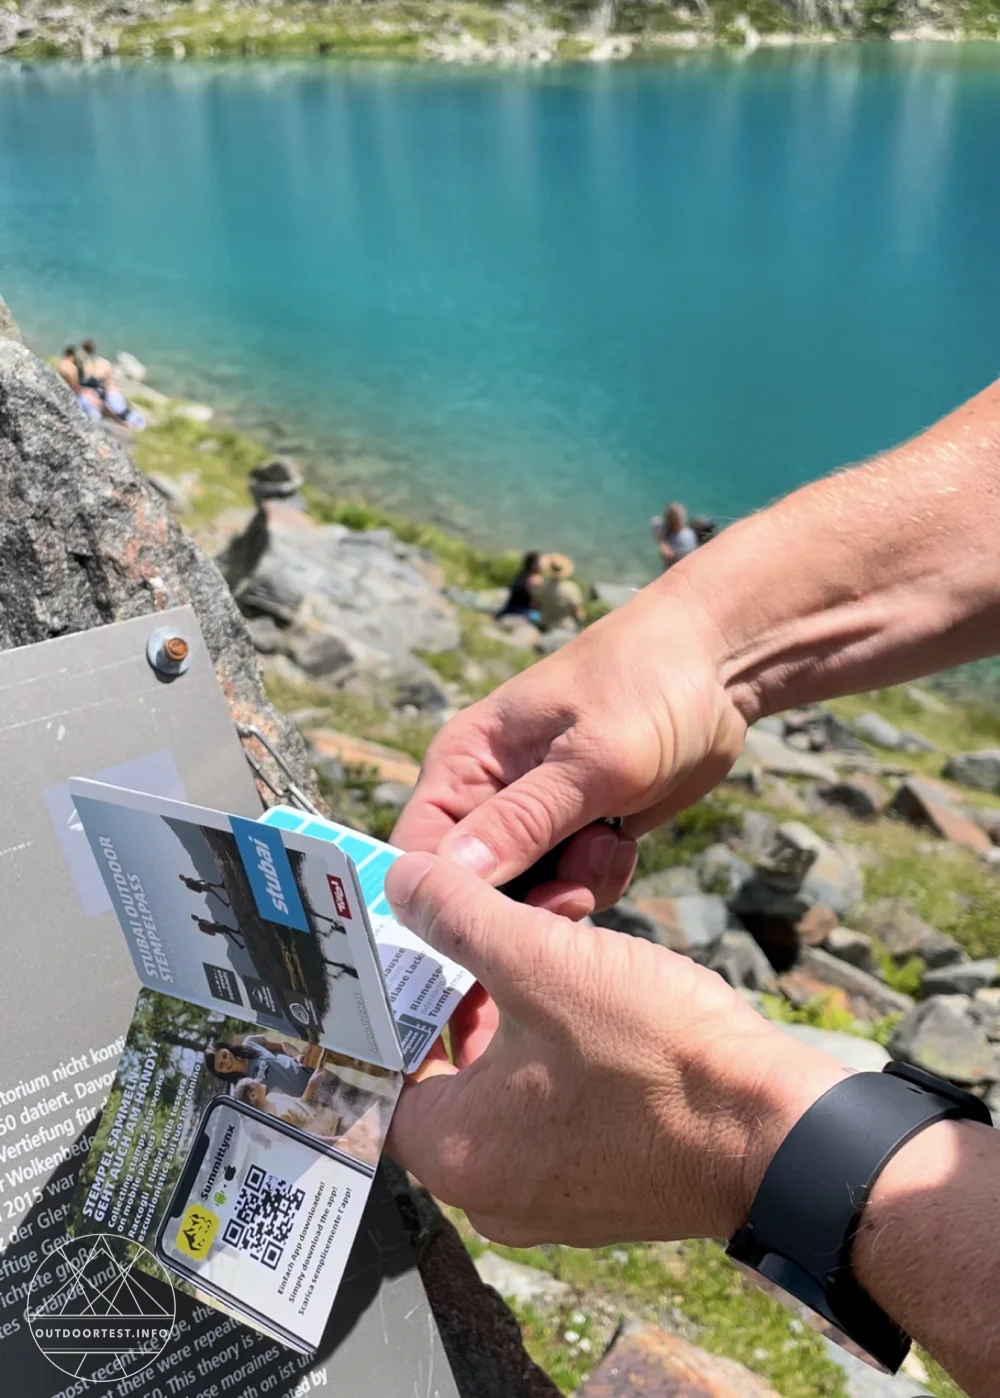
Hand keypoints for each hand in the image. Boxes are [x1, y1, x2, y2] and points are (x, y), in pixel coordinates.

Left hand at [386, 851, 843, 1245]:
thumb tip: (404, 883)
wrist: (781, 1133)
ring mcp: (549, 1201)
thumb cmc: (657, 1054)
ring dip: (507, 1026)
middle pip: (438, 1082)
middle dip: (455, 1003)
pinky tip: (586, 1006)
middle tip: (472, 938)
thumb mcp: (544, 960)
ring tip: (538, 957)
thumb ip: (460, 916)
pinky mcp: (601, 1191)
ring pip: (498, 1097)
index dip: (391, 1001)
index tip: (406, 948)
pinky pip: (547, 1119)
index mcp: (455, 1153)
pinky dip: (550, 1063)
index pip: (380, 1072)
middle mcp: (489, 1195)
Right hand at [393, 575, 747, 918]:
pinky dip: (597, 879)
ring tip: (609, 842)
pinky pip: (569, 887)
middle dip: (525, 900)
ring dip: (571, 888)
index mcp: (463, 763)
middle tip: (576, 887)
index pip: (419, 854)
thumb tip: (445, 880)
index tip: (506, 921)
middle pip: (472, 888)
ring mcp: (532, 816)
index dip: (450, 900)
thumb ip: (521, 823)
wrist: (717, 665)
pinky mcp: (576, 832)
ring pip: (526, 895)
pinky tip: (623, 842)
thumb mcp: (588, 760)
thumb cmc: (645, 686)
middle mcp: (486, 794)